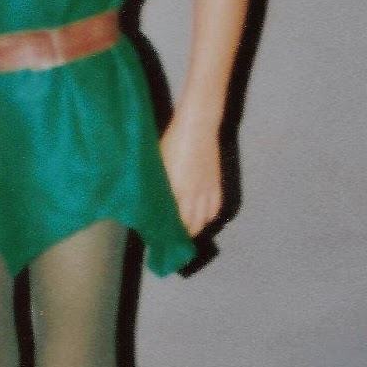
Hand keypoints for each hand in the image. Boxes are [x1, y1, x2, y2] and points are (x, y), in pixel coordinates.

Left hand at [160, 114, 222, 237]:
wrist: (197, 126)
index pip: (172, 218)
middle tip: (173, 240)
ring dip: (197, 227)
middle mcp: (193, 193)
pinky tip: (203, 218)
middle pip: (190, 224)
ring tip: (189, 232)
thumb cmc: (173, 141)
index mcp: (176, 188)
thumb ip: (157, 183)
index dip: (166, 230)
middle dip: (182, 234)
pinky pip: (215, 207)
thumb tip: (150, 198)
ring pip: (204, 218)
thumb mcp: (158, 163)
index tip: (159, 237)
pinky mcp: (216, 183)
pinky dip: (209, 216)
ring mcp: (207, 189)